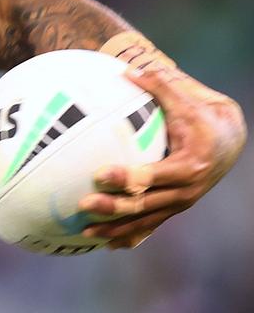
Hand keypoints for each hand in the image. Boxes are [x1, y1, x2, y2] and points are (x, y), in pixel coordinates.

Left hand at [78, 67, 246, 248]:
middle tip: (84, 204)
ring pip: (145, 220)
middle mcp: (185, 190)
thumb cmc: (201, 116)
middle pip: (146, 204)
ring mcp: (180, 203)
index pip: (153, 176)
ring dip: (116, 227)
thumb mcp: (186, 100)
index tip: (99, 175)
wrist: (229, 141)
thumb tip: (126, 69)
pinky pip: (151, 225)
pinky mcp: (174, 208)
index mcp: (188, 165)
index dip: (127, 177)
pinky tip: (105, 243)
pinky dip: (130, 236)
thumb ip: (158, 85)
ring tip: (85, 232)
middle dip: (115, 207)